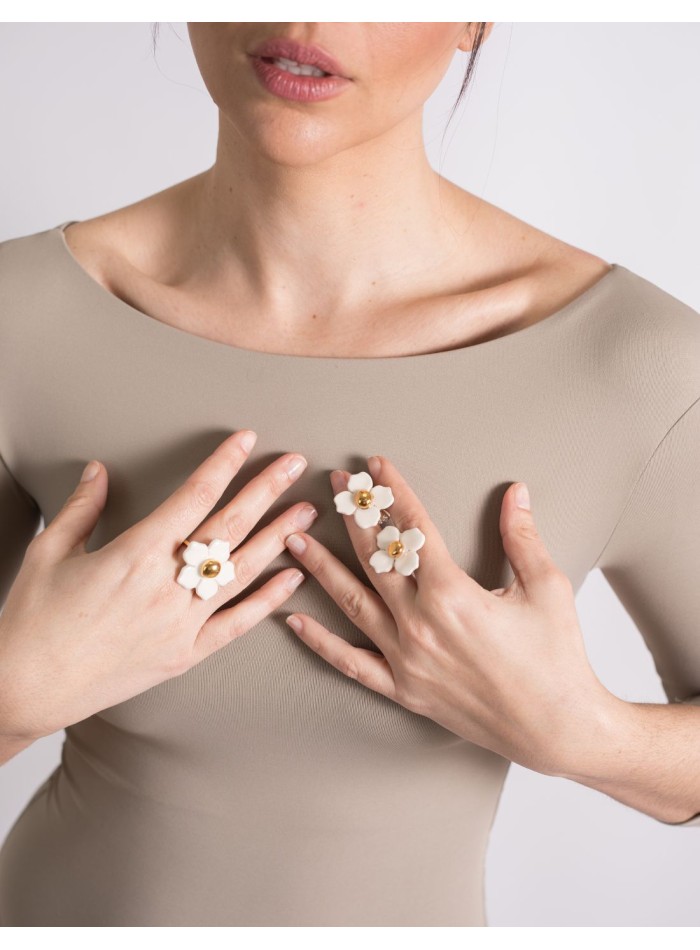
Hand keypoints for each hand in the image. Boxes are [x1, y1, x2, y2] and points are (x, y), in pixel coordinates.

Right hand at [0, 430, 317, 742]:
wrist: (25, 689)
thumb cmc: (31, 620)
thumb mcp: (49, 553)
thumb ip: (82, 508)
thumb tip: (99, 470)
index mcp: (135, 553)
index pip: (194, 495)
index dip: (224, 463)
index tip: (247, 440)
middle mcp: (167, 585)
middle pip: (229, 526)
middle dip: (266, 489)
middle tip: (294, 463)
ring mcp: (181, 622)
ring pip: (243, 571)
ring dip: (278, 537)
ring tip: (305, 512)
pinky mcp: (185, 653)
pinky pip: (237, 623)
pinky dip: (267, 600)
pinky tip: (291, 578)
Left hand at [283, 456, 621, 775]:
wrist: (558, 729)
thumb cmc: (556, 659)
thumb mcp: (547, 588)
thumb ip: (522, 537)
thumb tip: (517, 494)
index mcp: (451, 594)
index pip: (412, 529)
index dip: (393, 492)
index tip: (376, 467)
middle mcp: (419, 624)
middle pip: (375, 559)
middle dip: (353, 516)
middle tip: (335, 486)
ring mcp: (406, 659)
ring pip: (352, 603)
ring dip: (322, 568)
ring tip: (296, 539)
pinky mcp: (403, 690)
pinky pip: (351, 664)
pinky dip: (320, 642)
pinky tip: (295, 622)